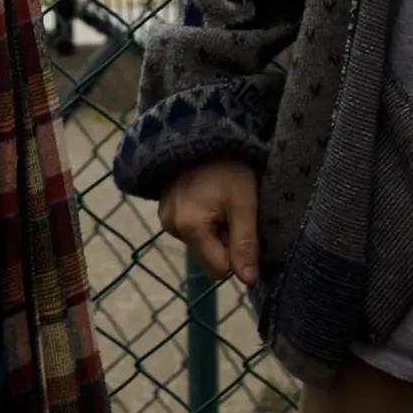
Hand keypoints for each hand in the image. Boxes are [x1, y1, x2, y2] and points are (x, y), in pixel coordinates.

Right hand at [163, 159, 261, 286]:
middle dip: (224, 241)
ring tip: (219, 199)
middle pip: (208, 256)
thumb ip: (245, 244)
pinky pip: (189, 230)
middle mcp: (171, 227)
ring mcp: (164, 219)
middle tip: (231, 210)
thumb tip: (248, 281)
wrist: (200, 132)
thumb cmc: (228, 167)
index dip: (235, 253)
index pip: (219, 269)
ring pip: (200, 243)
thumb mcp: (244, 204)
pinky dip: (202, 220)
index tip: (239, 225)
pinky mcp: (164, 211)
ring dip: (214, 230)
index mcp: (190, 228)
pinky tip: (206, 196)